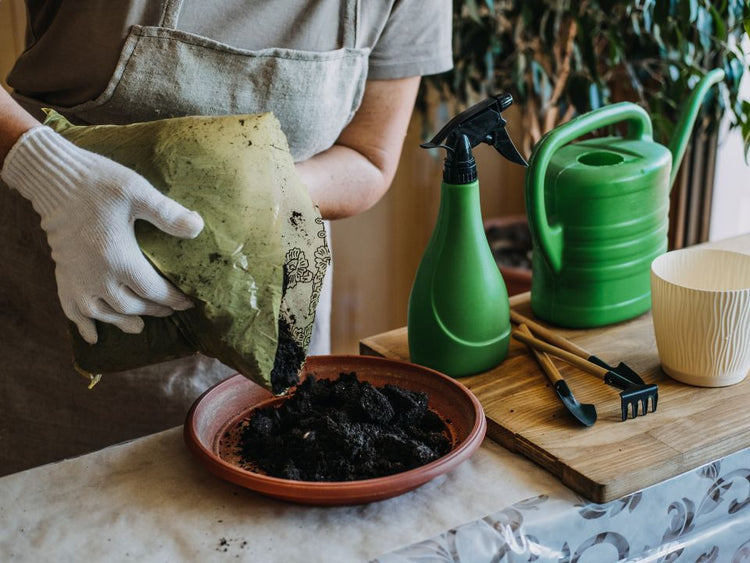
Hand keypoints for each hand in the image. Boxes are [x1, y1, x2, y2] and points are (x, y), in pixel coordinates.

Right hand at [1, 126, 203, 343]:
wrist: (55, 180)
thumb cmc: (99, 184)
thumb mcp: (138, 193)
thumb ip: (168, 213)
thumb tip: (199, 227)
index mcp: (119, 259)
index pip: (153, 291)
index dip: (173, 299)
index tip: (189, 303)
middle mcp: (97, 276)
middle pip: (130, 306)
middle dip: (153, 310)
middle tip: (169, 310)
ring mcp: (77, 279)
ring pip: (103, 313)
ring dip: (122, 322)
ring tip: (139, 327)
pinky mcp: (63, 274)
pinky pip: (71, 309)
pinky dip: (83, 324)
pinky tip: (92, 336)